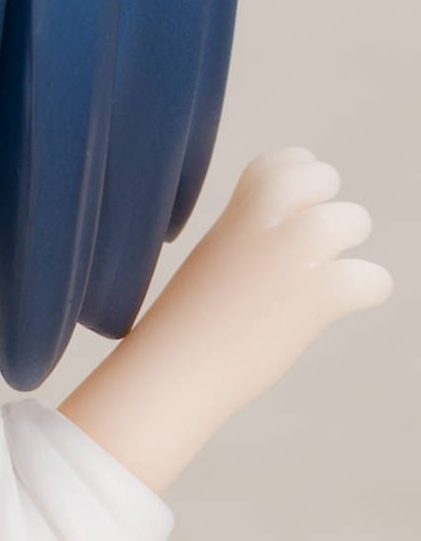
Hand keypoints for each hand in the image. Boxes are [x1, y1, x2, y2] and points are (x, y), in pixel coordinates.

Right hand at [156, 147, 392, 403]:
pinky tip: (343, 307)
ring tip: (322, 285)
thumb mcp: (208, 269)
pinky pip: (372, 278)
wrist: (168, 377)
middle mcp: (264, 225)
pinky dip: (370, 290)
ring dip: (349, 251)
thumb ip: (245, 246)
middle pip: (322, 178)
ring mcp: (292, 255)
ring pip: (353, 220)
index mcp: (236, 217)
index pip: (283, 162)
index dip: (302, 181)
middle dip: (330, 209)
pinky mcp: (317, 295)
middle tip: (318, 252)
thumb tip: (287, 256)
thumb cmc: (183, 336)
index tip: (296, 216)